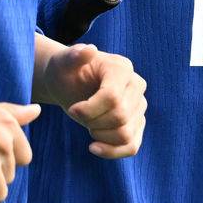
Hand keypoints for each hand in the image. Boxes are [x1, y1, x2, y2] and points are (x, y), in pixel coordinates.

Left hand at [37, 40, 146, 157]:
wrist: (69, 85)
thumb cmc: (64, 72)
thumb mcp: (62, 63)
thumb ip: (73, 56)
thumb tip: (89, 50)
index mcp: (121, 67)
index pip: (113, 97)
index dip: (90, 110)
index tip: (72, 110)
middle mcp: (136, 84)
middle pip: (120, 117)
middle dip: (93, 122)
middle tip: (78, 115)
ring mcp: (139, 105)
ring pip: (126, 134)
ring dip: (101, 136)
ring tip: (87, 125)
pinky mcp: (137, 123)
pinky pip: (132, 146)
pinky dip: (113, 152)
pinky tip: (94, 147)